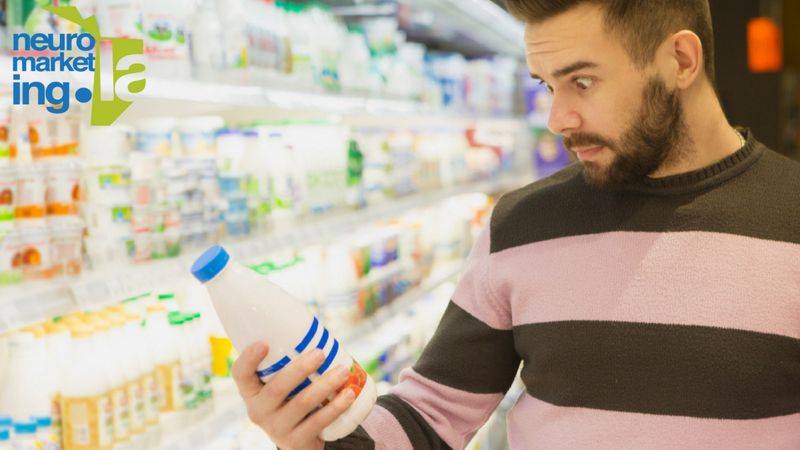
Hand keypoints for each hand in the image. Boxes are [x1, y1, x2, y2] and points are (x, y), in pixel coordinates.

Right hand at [232, 342, 356, 449]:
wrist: (300, 440)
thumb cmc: (292, 399)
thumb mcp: (283, 384)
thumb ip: (289, 361)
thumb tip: (315, 327)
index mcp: (251, 391)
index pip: (240, 374)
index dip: (249, 359)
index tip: (264, 343)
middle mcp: (259, 411)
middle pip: (277, 388)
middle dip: (300, 368)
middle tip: (320, 353)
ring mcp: (276, 428)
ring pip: (301, 403)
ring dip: (325, 385)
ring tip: (343, 371)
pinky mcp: (296, 442)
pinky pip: (317, 422)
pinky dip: (336, 407)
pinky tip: (349, 395)